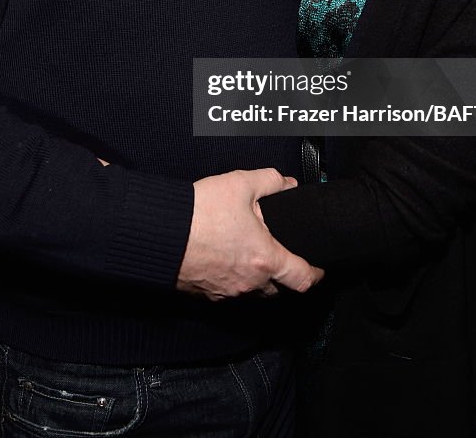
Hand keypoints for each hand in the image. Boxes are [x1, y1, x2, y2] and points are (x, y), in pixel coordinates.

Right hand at [177, 168, 323, 300]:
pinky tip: (224, 255)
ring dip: (257, 276)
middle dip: (283, 273)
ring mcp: (226, 291)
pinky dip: (232, 276)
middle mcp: (249, 282)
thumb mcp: (241, 184)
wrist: (158, 233)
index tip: (318, 267)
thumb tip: (286, 184)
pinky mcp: (206, 294)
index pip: (303, 279)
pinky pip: (229, 290)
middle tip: (278, 250)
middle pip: (278, 288)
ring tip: (249, 250)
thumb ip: (271, 181)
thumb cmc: (199, 212)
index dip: (315, 273)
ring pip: (253, 290)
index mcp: (265, 258)